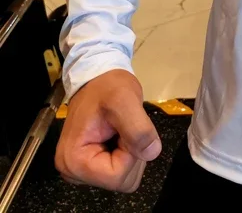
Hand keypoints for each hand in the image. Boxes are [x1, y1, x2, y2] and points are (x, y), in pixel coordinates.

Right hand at [55, 69, 161, 191]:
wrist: (98, 78)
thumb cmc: (108, 86)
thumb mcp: (125, 101)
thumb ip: (138, 129)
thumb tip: (151, 153)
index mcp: (74, 160)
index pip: (116, 176)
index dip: (131, 153)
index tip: (125, 128)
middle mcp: (72, 171)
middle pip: (120, 180)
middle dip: (131, 153)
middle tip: (123, 127)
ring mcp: (81, 170)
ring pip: (123, 177)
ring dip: (130, 152)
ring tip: (119, 128)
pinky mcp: (91, 164)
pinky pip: (120, 170)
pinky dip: (126, 152)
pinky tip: (117, 134)